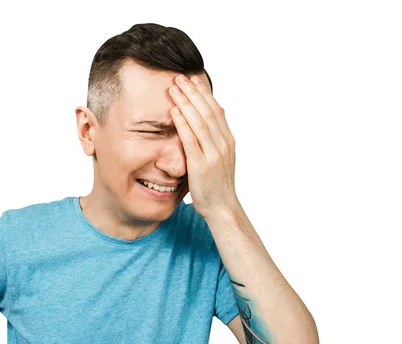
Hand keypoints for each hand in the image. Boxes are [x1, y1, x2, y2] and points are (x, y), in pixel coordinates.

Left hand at [169, 74, 239, 219]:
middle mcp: (223, 144)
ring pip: (200, 122)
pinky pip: (191, 140)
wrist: (222, 207)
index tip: (193, 79)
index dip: (204, 93)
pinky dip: (183, 124)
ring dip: (186, 103)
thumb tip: (219, 111)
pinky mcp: (202, 165)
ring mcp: (213, 154)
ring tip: (174, 88)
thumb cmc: (217, 183)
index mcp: (228, 140)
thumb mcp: (222, 156)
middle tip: (180, 77)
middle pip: (207, 111)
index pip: (216, 109)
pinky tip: (174, 112)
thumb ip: (218, 135)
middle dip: (193, 92)